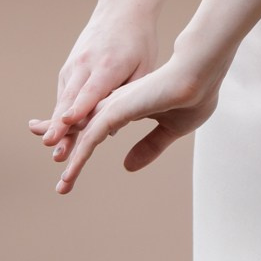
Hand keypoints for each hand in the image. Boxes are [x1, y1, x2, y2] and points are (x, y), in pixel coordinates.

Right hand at [28, 0, 156, 161]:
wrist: (121, 8)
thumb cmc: (138, 41)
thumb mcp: (145, 67)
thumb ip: (129, 97)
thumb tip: (111, 129)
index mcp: (108, 65)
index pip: (90, 92)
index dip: (79, 109)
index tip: (66, 124)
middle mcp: (86, 64)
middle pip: (70, 98)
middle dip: (59, 123)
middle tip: (50, 145)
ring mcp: (74, 64)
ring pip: (62, 97)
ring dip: (54, 121)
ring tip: (49, 143)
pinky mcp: (69, 66)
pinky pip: (64, 92)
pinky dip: (59, 111)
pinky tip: (54, 130)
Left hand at [47, 53, 223, 194]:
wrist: (203, 73)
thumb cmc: (193, 95)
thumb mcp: (170, 130)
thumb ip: (149, 146)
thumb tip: (127, 166)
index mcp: (125, 106)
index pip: (95, 126)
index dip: (80, 141)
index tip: (69, 160)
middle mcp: (115, 104)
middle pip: (81, 128)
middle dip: (64, 145)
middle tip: (57, 176)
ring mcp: (115, 105)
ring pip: (84, 136)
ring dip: (73, 162)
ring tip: (63, 187)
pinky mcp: (118, 108)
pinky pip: (93, 135)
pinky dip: (81, 153)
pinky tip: (71, 168)